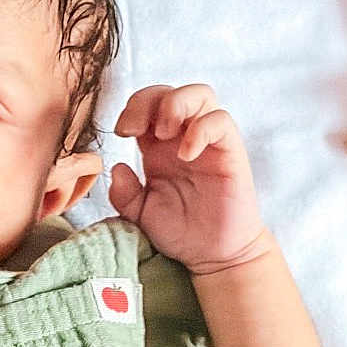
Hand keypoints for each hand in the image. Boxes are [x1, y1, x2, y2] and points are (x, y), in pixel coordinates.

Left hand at [109, 84, 271, 274]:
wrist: (212, 255)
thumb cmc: (178, 230)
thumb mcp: (139, 214)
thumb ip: (124, 194)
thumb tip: (116, 167)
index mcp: (156, 146)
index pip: (145, 105)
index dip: (131, 109)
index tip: (120, 133)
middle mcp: (182, 137)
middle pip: (169, 91)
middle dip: (146, 101)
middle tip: (133, 130)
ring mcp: (208, 142)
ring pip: (200, 94)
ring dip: (175, 105)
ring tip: (162, 135)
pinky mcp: (230, 152)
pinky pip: (220, 121)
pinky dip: (200, 130)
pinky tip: (186, 155)